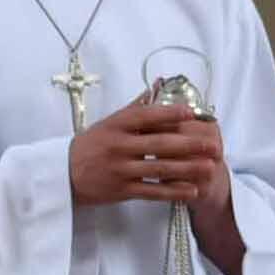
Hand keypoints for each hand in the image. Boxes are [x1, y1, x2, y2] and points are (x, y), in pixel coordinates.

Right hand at [70, 100, 227, 218]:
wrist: (62, 174)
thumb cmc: (92, 144)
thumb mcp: (110, 122)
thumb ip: (137, 106)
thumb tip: (160, 83)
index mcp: (117, 125)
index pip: (146, 116)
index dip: (170, 114)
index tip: (192, 113)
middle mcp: (119, 146)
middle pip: (159, 145)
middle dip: (189, 145)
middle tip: (213, 145)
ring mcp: (120, 169)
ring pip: (159, 169)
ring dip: (187, 169)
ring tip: (210, 168)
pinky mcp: (121, 190)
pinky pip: (151, 191)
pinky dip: (172, 191)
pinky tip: (191, 190)